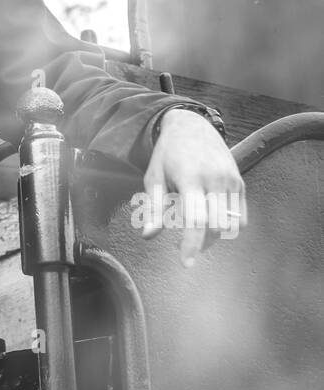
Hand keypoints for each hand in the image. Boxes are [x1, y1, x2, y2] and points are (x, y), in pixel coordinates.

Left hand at [142, 108, 245, 267]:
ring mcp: (231, 180)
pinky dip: (228, 227)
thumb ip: (153, 208)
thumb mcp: (154, 178)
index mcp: (190, 178)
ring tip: (198, 231)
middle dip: (202, 243)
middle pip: (215, 226)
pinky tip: (211, 221)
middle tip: (187, 245)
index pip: (195, 219)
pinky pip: (241, 217)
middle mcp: (215, 179)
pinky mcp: (240, 182)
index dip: (191, 244)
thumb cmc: (167, 155)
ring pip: (231, 225)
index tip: (186, 264)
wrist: (192, 126)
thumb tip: (147, 236)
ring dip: (215, 237)